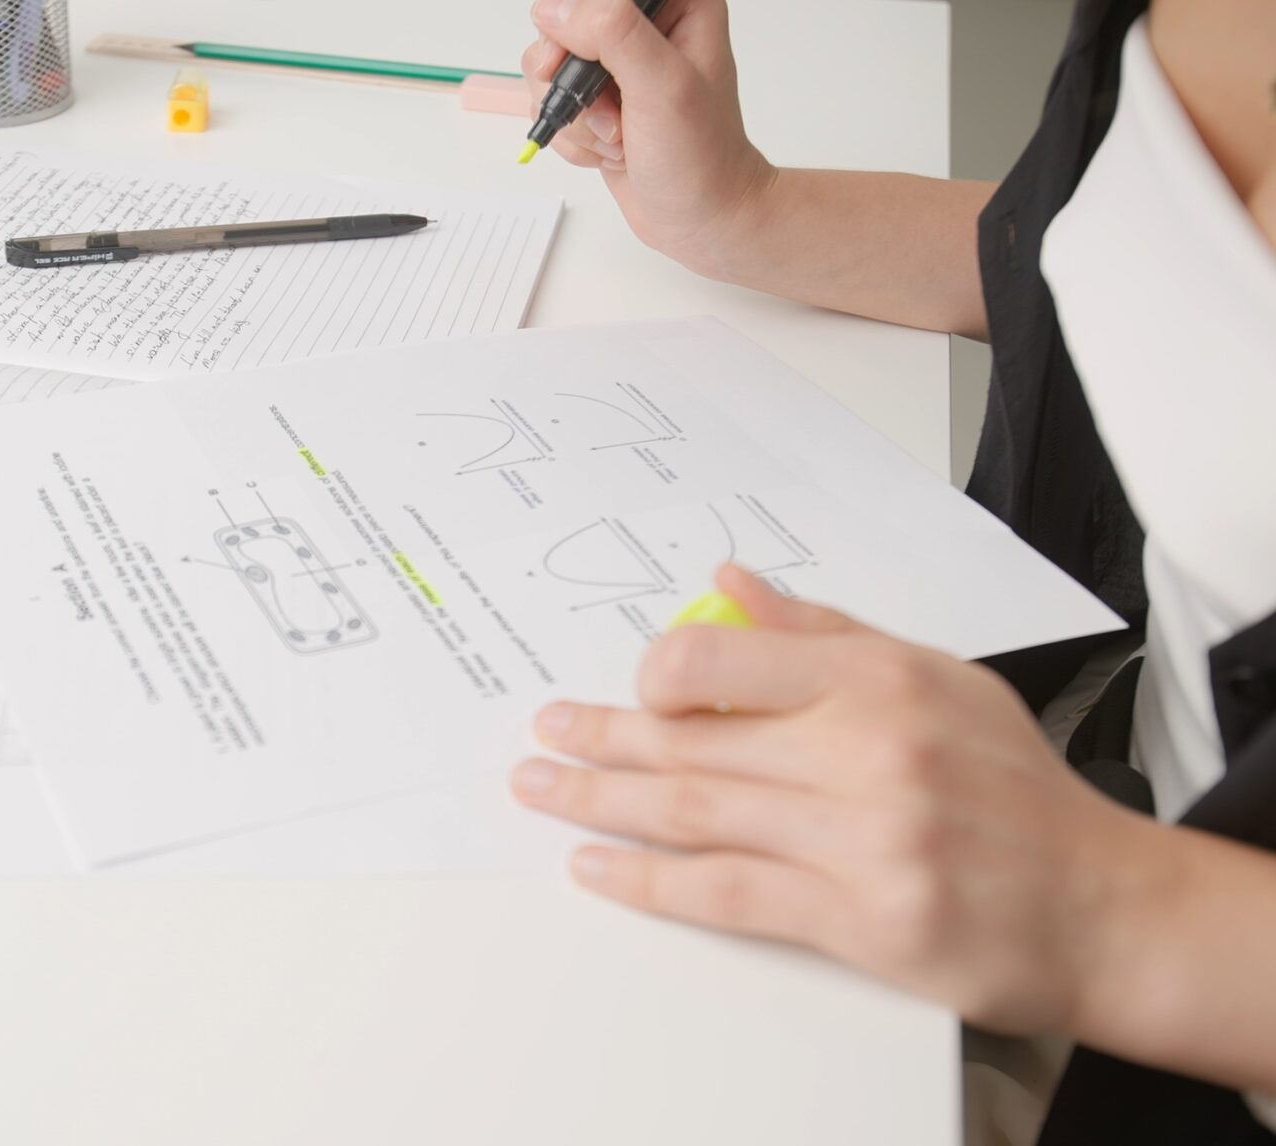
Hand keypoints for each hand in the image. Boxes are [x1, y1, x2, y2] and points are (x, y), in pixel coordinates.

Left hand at [510, 566, 1176, 1034]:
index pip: (722, 662)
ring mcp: (861, 840)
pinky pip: (727, 892)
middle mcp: (866, 753)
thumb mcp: (936, 678)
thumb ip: (823, 632)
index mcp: (878, 681)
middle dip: (598, 739)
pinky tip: (597, 867)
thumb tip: (729, 583)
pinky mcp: (860, 921)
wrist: (1102, 904)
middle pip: (691, 743)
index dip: (653, 678)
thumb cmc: (1015, 787)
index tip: (624, 689)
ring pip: (693, 813)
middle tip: (542, 735)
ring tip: (542, 790)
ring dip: (600, 803)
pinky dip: (649, 882)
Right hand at [521, 0, 776, 276]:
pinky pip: (553, 105)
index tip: (577, 63)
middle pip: (562, 27)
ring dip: (576, 117)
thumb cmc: (702, 158)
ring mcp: (616, 67)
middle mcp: (643, 28)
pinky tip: (610, 152)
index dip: (576, 22)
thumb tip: (554, 11)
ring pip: (549, 71)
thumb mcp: (662, 85)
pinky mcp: (597, 102)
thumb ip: (610, 33)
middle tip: (610, 115)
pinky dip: (572, 138)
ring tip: (618, 139)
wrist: (702, 218)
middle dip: (574, 83)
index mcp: (675, 5)